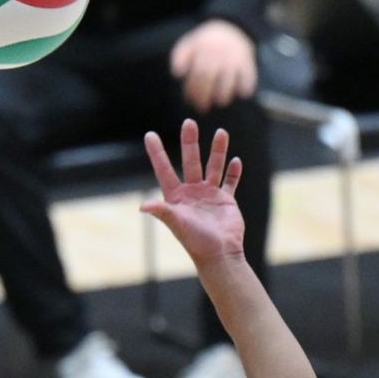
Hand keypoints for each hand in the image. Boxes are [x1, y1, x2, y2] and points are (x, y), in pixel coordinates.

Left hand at [142, 119, 244, 263]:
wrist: (220, 255)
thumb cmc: (196, 242)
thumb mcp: (177, 224)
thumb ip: (162, 212)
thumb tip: (143, 207)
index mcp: (176, 196)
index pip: (164, 169)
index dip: (157, 152)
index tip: (150, 135)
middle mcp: (192, 192)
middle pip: (190, 161)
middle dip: (190, 142)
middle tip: (189, 122)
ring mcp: (209, 195)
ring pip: (214, 166)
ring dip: (217, 150)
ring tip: (221, 132)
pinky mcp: (226, 201)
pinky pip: (230, 182)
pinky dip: (234, 172)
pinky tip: (236, 160)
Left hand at [169, 19, 257, 113]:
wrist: (232, 26)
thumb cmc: (207, 42)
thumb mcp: (191, 43)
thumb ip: (180, 56)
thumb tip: (177, 74)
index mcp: (203, 48)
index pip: (195, 72)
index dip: (192, 89)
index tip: (190, 101)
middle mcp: (218, 52)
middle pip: (208, 76)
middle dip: (204, 95)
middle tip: (202, 108)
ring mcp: (233, 56)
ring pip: (228, 78)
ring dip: (224, 94)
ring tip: (220, 102)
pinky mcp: (247, 60)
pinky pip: (248, 74)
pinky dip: (247, 85)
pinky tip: (243, 94)